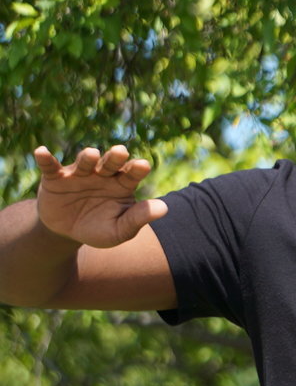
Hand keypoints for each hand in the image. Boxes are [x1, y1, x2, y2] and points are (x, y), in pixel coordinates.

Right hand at [32, 145, 167, 247]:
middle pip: (111, 163)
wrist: (67, 233)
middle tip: (120, 152)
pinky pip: (50, 167)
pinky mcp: (55, 178)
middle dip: (115, 157)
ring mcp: (79, 174)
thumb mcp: (119, 229)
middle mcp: (103, 174)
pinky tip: (41, 151)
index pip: (132, 173)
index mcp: (122, 184)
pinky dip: (45, 159)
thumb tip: (164, 208)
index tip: (143, 165)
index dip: (137, 169)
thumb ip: (138, 218)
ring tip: (90, 154)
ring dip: (87, 157)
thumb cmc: (99, 228)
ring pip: (85, 162)